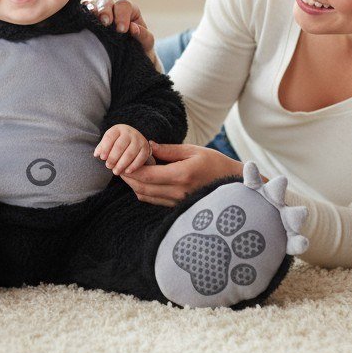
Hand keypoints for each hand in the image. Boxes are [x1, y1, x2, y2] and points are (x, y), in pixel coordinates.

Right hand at [80, 0, 155, 59]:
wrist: (130, 64)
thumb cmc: (140, 51)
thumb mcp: (147, 46)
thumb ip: (144, 37)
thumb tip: (134, 28)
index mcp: (129, 11)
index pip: (124, 5)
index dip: (122, 15)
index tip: (122, 30)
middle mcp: (113, 9)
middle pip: (106, 0)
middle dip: (105, 9)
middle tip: (106, 23)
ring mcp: (99, 15)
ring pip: (92, 4)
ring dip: (91, 10)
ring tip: (91, 19)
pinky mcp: (88, 23)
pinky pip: (81, 13)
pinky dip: (80, 14)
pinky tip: (79, 21)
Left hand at [94, 124, 152, 175]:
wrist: (134, 140)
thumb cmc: (117, 142)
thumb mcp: (109, 141)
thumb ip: (102, 147)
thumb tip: (97, 154)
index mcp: (118, 129)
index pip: (110, 137)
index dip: (105, 148)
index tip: (102, 158)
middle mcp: (129, 133)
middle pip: (120, 146)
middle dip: (113, 158)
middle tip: (108, 166)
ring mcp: (139, 140)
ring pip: (130, 153)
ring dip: (122, 164)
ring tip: (116, 172)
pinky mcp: (146, 148)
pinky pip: (140, 158)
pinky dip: (133, 166)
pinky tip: (127, 172)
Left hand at [118, 141, 243, 206]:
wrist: (233, 184)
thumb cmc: (216, 164)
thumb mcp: (194, 150)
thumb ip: (170, 150)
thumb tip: (149, 145)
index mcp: (181, 175)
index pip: (147, 175)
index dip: (131, 169)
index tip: (121, 160)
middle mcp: (178, 192)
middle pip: (142, 188)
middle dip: (128, 178)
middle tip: (118, 166)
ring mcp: (178, 202)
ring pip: (146, 197)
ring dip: (134, 185)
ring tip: (127, 172)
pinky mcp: (178, 206)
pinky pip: (154, 201)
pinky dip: (144, 191)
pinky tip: (142, 181)